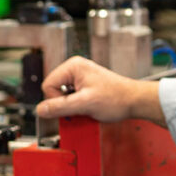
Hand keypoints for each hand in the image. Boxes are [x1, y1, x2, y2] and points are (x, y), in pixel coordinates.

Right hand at [35, 56, 165, 126]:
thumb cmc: (116, 98)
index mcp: (73, 66)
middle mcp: (75, 69)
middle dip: (64, 105)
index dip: (56, 100)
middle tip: (80, 109)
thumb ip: (60, 107)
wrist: (134, 102)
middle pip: (54, 91)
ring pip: (62, 97)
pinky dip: (77, 108)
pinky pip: (71, 99)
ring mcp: (81, 77)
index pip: (47, 85)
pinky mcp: (85, 87)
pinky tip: (89, 109)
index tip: (72, 106)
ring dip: (72, 107)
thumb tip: (40, 110)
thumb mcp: (85, 104)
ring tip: (87, 108)